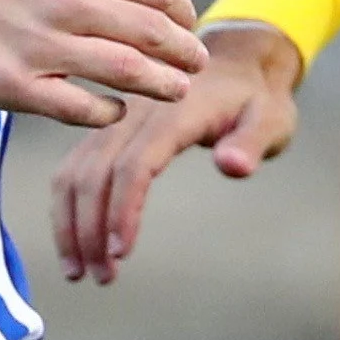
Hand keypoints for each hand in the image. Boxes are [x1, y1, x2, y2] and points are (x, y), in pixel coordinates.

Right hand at [0, 0, 205, 127]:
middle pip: (152, 31)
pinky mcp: (12, 87)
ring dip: (161, 85)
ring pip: (127, 72)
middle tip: (195, 64)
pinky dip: (108, 111)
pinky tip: (115, 111)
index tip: (186, 23)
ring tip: (174, 91)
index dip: (182, 9)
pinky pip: (80, 108)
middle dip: (184, 51)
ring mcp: (39, 45)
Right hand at [54, 22, 302, 282]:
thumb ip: (252, 142)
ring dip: (71, 225)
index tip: (121, 253)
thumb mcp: (272, 117)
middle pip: (94, 173)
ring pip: (74, 173)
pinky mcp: (105, 133)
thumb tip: (232, 166)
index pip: (134, 165)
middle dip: (90, 230)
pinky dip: (67, 209)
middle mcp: (133, 114)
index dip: (123, 210)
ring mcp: (114, 122)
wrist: (236, 60)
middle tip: (101, 278)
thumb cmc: (256, 98)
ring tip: (81, 272)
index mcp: (173, 113)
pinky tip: (74, 244)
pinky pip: (73, 169)